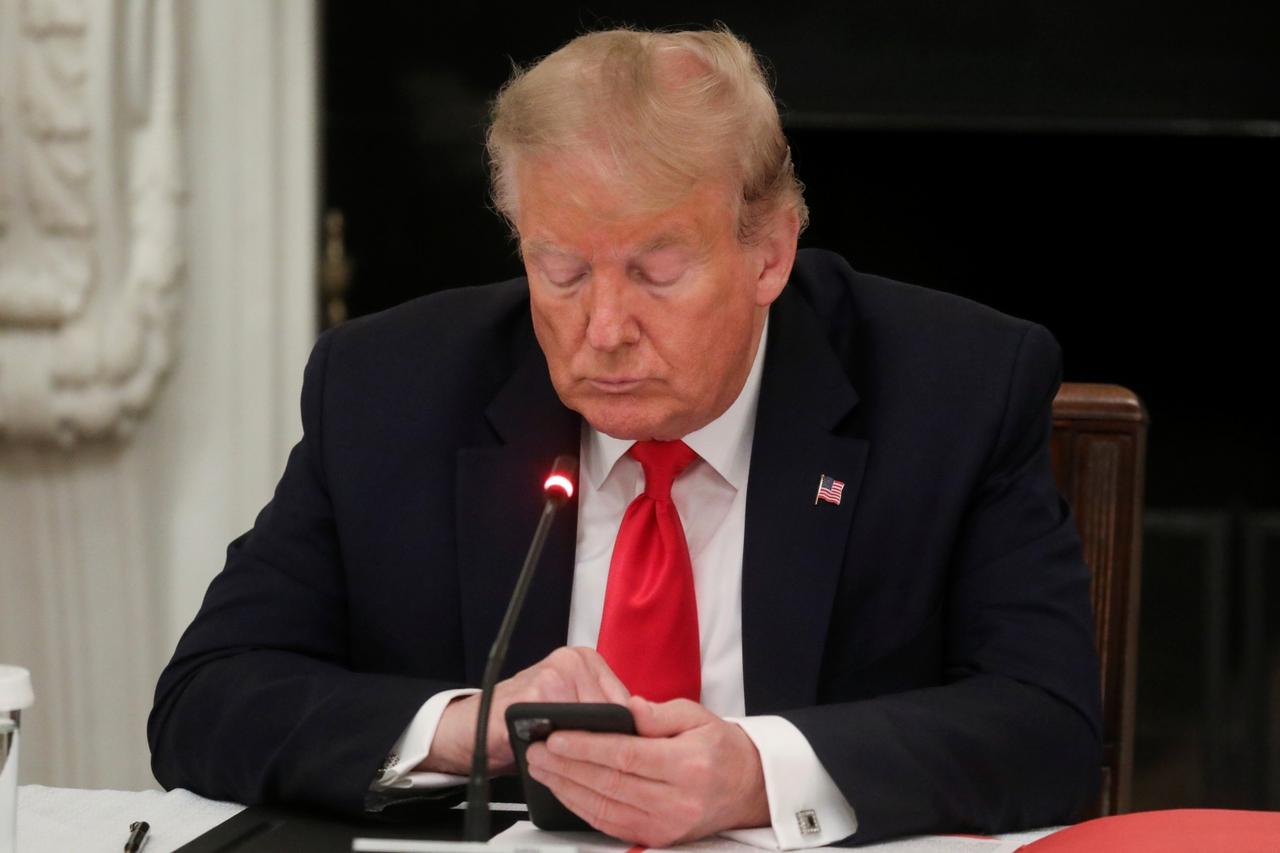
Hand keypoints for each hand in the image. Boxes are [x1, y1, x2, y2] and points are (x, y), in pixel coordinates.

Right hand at [417, 646, 628, 774]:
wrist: (477, 727)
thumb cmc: (529, 721)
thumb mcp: (573, 708)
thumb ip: (605, 714)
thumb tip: (645, 735)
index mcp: (587, 660)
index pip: (627, 702)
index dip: (630, 735)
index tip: (630, 758)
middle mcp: (572, 660)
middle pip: (613, 713)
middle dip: (611, 744)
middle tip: (605, 767)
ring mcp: (553, 673)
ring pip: (592, 724)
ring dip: (589, 751)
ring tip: (581, 765)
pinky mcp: (536, 693)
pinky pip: (566, 732)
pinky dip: (565, 753)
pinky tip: (560, 762)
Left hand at [524, 695, 770, 846]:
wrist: (748, 788)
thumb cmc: (721, 748)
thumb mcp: (697, 717)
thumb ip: (659, 714)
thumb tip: (625, 708)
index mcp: (688, 764)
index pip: (626, 755)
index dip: (586, 747)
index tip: (556, 736)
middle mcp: (677, 800)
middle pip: (610, 783)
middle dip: (567, 766)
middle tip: (537, 751)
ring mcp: (666, 824)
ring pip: (605, 808)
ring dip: (567, 788)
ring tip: (542, 769)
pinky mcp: (658, 837)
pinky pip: (611, 824)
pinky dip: (583, 808)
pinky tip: (565, 791)